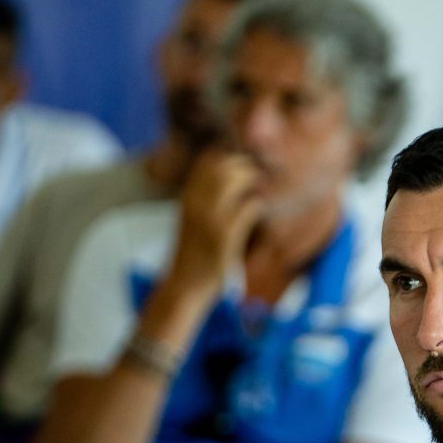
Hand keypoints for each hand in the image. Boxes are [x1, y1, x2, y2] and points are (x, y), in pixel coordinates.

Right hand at [169, 151, 261, 299]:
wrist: (185, 284)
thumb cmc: (194, 250)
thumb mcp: (191, 216)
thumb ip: (205, 196)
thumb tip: (228, 176)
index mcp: (188, 196)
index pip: (209, 160)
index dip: (229, 157)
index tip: (242, 166)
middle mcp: (196, 202)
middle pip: (226, 165)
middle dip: (246, 167)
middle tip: (257, 180)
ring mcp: (210, 218)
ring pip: (239, 180)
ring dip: (254, 183)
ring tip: (258, 194)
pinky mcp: (225, 236)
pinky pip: (250, 207)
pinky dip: (258, 206)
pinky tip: (257, 213)